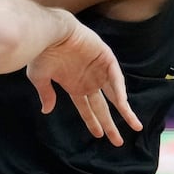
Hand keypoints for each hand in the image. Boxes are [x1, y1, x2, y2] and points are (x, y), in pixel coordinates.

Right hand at [24, 16, 142, 145]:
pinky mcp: (105, 57)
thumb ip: (46, 94)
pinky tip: (124, 104)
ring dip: (125, 110)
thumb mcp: (39, 77)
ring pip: (115, 94)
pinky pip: (116, 77)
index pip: (87, 108)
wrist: (48, 31)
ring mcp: (98, 70)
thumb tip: (46, 111)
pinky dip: (120, 90)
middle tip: (118, 142)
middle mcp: (88, 80)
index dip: (93, 122)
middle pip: (103, 106)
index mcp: (74, 85)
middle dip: (110, 124)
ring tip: (135, 126)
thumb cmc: (41, 52)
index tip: (99, 136)